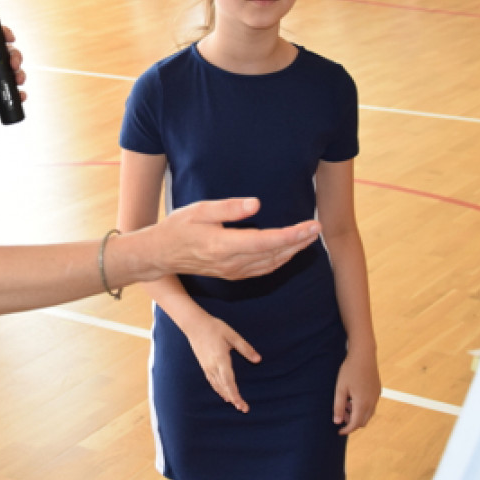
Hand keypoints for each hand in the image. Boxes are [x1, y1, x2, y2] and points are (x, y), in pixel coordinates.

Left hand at [0, 27, 25, 125]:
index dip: (3, 35)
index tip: (10, 38)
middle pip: (6, 55)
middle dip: (15, 56)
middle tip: (14, 64)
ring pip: (12, 73)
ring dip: (19, 74)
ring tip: (18, 79)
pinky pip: (10, 93)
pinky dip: (18, 94)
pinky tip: (20, 95)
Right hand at [149, 198, 320, 280]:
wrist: (161, 255)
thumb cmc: (177, 228)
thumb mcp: (199, 210)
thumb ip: (229, 208)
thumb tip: (257, 204)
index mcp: (223, 246)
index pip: (266, 242)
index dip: (292, 235)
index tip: (311, 225)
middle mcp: (231, 263)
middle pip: (274, 254)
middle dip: (299, 242)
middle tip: (318, 228)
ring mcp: (232, 272)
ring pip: (271, 264)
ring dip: (292, 251)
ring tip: (309, 237)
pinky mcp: (232, 275)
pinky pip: (263, 270)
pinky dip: (280, 260)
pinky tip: (289, 251)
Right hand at [185, 313, 259, 412]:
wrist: (194, 325)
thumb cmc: (214, 328)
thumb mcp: (232, 335)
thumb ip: (245, 348)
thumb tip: (258, 359)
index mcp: (221, 359)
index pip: (229, 381)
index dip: (235, 394)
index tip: (241, 404)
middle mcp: (213, 366)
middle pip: (224, 387)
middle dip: (234, 399)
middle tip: (244, 409)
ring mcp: (207, 367)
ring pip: (217, 386)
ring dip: (227, 396)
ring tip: (236, 405)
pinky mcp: (204, 366)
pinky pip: (212, 382)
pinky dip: (219, 390)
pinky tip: (223, 394)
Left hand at [332, 347, 380, 435]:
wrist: (364, 355)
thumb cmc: (349, 371)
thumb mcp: (340, 388)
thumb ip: (338, 406)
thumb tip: (336, 422)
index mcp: (362, 403)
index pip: (355, 424)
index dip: (346, 429)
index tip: (339, 431)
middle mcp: (372, 402)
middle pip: (363, 421)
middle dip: (351, 422)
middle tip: (340, 414)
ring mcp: (376, 396)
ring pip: (368, 413)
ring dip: (357, 413)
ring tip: (345, 403)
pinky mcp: (378, 390)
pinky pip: (371, 404)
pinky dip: (362, 406)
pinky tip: (353, 396)